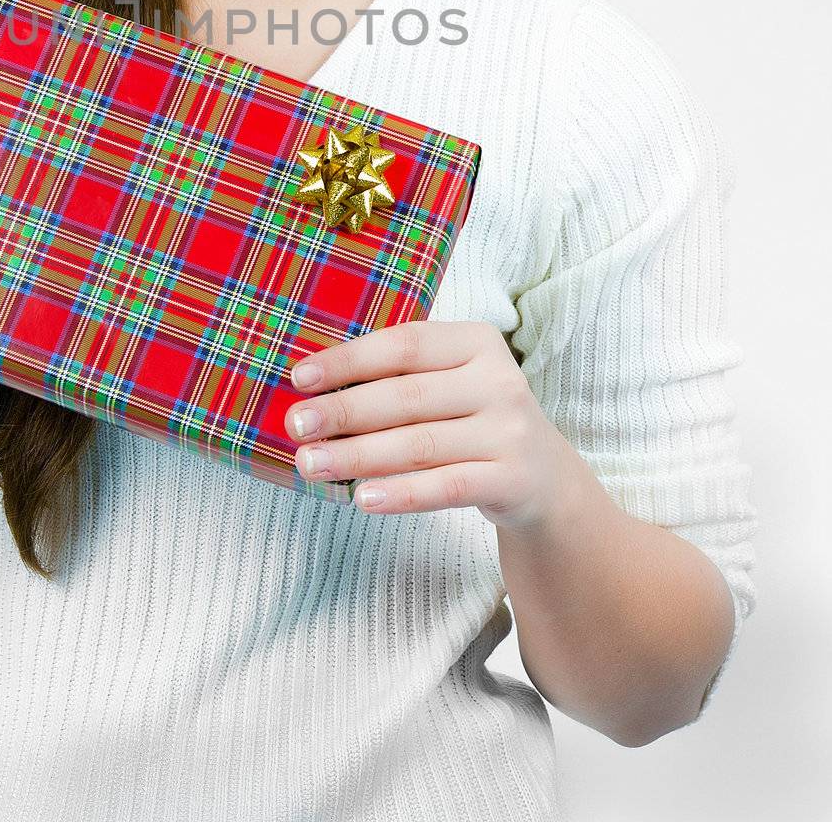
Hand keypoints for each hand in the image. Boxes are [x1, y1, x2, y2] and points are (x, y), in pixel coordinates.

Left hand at [284, 319, 574, 524]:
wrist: (544, 476)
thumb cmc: (472, 418)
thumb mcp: (449, 382)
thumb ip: (398, 376)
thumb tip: (313, 390)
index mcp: (477, 341)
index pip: (404, 344)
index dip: (349, 359)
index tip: (299, 378)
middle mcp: (499, 380)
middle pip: (406, 396)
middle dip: (343, 411)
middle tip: (295, 426)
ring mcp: (510, 431)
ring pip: (420, 443)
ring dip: (358, 456)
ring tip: (311, 464)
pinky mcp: (513, 479)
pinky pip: (447, 487)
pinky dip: (403, 493)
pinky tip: (363, 498)